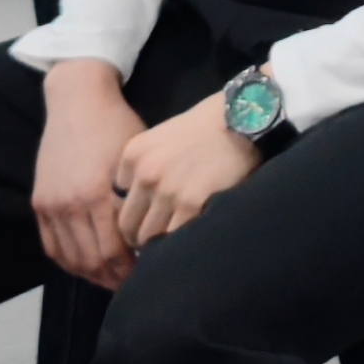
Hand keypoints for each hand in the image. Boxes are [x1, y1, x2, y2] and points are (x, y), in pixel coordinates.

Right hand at [32, 62, 145, 288]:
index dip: (130, 268)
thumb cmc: (117, 125)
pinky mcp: (39, 202)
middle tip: (133, 283)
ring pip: (69, 258)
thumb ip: (140, 198)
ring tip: (112, 279)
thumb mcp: (136, 159)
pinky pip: (51, 245)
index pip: (113, 250)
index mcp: (95, 195)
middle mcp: (68, 205)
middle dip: (113, 277)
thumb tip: (153, 234)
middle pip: (91, 260)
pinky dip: (68, 261)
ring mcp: (50, 205)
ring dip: (91, 275)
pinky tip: (85, 267)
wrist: (77, 100)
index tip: (148, 273)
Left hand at [113, 94, 266, 252]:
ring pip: (148, 237)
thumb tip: (143, 202)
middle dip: (141, 234)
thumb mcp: (163, 137)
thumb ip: (146, 165)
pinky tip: (191, 237)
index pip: (118, 200)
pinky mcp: (191, 205)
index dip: (135, 211)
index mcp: (133, 155)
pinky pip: (174, 238)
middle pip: (128, 224)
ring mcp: (167, 191)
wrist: (244, 120)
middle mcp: (145, 174)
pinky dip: (180, 243)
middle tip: (160, 238)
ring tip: (176, 242)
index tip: (149, 216)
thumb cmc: (208, 126)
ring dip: (160, 243)